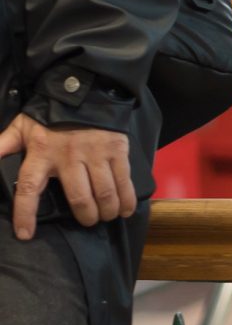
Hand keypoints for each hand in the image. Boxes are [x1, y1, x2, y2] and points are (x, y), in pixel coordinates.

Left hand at [0, 116, 136, 239]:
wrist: (85, 90)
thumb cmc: (48, 115)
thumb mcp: (20, 128)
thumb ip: (1, 147)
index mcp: (40, 154)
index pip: (28, 189)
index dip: (26, 214)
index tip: (26, 234)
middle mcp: (68, 156)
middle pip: (78, 196)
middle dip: (85, 216)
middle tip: (88, 221)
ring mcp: (95, 153)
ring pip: (103, 191)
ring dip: (106, 210)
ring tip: (105, 216)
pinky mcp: (116, 149)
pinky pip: (123, 179)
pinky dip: (126, 198)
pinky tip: (125, 210)